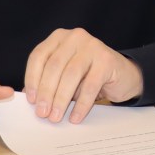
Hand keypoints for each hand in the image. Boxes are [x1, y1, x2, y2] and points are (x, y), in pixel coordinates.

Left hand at [23, 28, 144, 123]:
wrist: (123, 75)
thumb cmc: (89, 75)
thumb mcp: (65, 75)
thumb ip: (48, 81)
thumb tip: (31, 99)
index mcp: (59, 37)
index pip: (39, 56)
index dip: (32, 79)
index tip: (31, 100)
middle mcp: (75, 37)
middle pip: (54, 66)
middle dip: (46, 92)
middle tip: (42, 113)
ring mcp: (92, 46)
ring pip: (70, 75)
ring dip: (61, 99)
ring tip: (56, 117)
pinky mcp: (107, 59)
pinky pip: (90, 85)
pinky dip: (81, 104)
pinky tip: (75, 116)